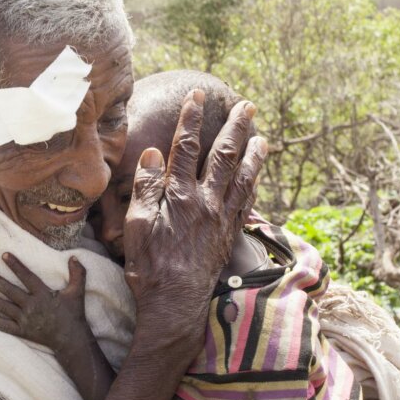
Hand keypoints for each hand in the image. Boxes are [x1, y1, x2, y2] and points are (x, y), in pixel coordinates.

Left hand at [0, 253, 93, 353]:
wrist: (70, 339)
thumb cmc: (74, 314)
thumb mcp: (77, 293)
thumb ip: (78, 274)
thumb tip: (74, 257)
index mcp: (43, 295)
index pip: (26, 277)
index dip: (15, 266)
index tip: (4, 256)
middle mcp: (32, 306)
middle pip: (9, 291)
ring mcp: (25, 320)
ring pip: (3, 307)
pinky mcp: (22, 331)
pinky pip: (4, 325)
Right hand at [125, 90, 265, 320]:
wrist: (175, 303)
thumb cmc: (149, 266)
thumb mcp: (136, 224)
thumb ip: (145, 187)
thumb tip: (152, 154)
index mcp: (180, 195)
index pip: (186, 147)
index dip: (191, 119)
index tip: (197, 96)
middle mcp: (207, 202)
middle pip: (224, 155)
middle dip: (236, 127)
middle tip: (247, 106)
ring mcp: (221, 218)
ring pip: (244, 177)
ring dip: (254, 153)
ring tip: (262, 136)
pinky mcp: (228, 234)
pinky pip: (247, 201)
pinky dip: (254, 183)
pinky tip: (257, 176)